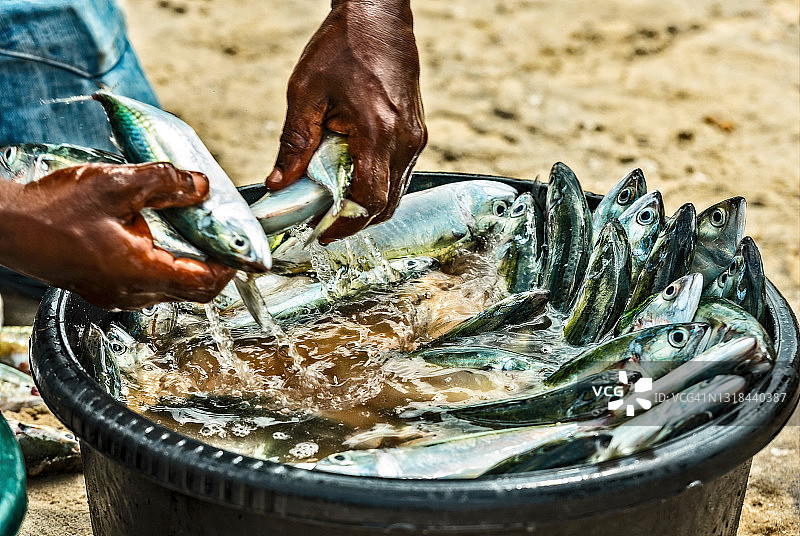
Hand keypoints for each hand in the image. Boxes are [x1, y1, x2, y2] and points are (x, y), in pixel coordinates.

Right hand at [0, 163, 235, 308]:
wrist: (6, 226)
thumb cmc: (52, 209)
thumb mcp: (116, 185)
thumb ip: (166, 183)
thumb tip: (201, 186)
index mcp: (140, 272)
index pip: (204, 282)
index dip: (231, 267)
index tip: (245, 250)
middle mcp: (131, 292)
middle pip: (192, 291)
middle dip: (215, 267)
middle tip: (226, 240)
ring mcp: (116, 294)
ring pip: (170, 289)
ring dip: (190, 266)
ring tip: (199, 234)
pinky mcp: (104, 288)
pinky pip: (148, 285)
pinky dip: (166, 266)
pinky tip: (162, 238)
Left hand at [266, 0, 426, 242]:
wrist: (379, 17)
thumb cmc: (343, 47)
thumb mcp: (306, 94)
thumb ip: (293, 143)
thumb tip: (278, 183)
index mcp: (378, 132)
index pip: (369, 198)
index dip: (346, 223)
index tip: (323, 232)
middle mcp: (405, 140)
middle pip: (386, 204)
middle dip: (355, 219)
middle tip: (325, 224)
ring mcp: (416, 138)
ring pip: (396, 192)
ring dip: (367, 203)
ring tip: (335, 202)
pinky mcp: (417, 133)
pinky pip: (400, 174)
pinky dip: (377, 184)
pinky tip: (353, 176)